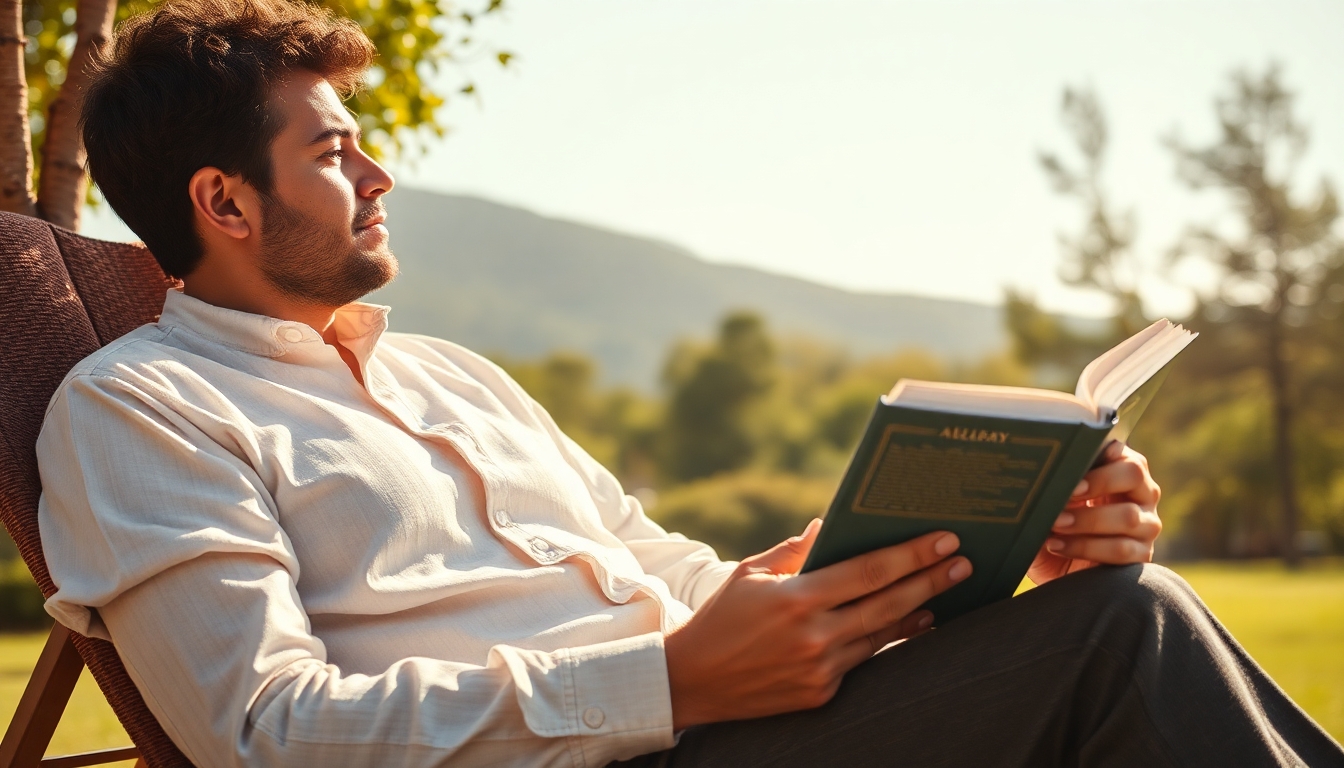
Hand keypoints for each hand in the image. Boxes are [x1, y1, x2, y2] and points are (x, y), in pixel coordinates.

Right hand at [664, 519, 970, 729]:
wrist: (691, 680)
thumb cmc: (722, 616)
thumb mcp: (751, 573)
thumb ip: (795, 550)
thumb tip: (829, 525)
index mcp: (797, 598)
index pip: (869, 571)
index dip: (911, 555)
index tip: (943, 539)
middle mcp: (813, 636)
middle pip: (888, 604)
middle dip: (930, 581)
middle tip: (961, 563)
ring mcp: (820, 669)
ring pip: (882, 636)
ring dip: (916, 614)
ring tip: (942, 595)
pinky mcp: (820, 694)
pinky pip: (862, 663)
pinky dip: (886, 641)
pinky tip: (907, 627)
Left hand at [1027, 441, 1161, 584]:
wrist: (1055, 571)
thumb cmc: (1052, 528)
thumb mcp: (1049, 505)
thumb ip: (1050, 485)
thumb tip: (1034, 470)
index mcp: (1118, 470)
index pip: (1120, 449)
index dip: (1097, 453)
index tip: (1070, 467)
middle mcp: (1140, 493)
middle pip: (1133, 474)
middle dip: (1097, 482)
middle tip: (1065, 495)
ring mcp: (1146, 524)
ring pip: (1127, 516)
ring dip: (1085, 520)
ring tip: (1055, 525)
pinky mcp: (1142, 555)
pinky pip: (1121, 549)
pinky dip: (1086, 547)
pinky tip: (1058, 546)